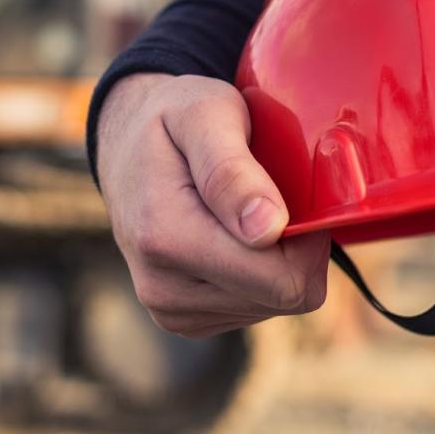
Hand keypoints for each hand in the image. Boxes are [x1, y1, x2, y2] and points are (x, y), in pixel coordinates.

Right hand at [95, 73, 329, 337]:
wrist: (126, 144)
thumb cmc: (174, 119)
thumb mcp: (205, 115)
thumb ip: (232, 171)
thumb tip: (268, 229)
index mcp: (166, 237)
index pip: (282, 280)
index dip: (308, 238)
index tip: (297, 194)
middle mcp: (162, 287)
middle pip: (283, 297)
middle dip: (296, 249)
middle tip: (276, 196)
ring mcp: (169, 309)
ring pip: (272, 306)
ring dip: (275, 260)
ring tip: (246, 212)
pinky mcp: (180, 318)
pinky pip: (252, 310)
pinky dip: (257, 274)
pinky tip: (235, 236)